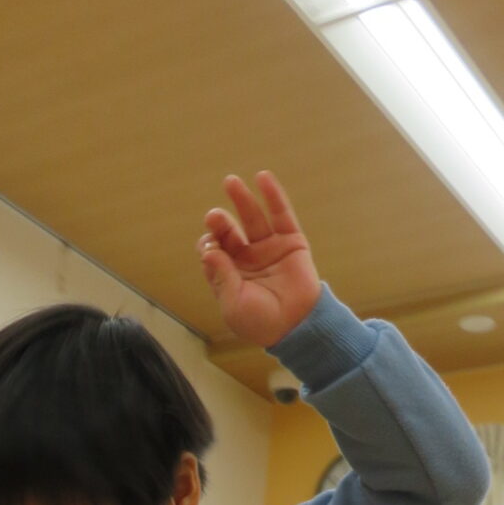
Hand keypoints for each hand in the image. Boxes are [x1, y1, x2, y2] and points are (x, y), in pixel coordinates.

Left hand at [198, 172, 320, 347]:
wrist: (296, 326)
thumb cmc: (260, 322)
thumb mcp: (234, 304)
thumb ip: (221, 276)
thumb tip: (208, 250)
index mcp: (230, 275)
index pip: (214, 251)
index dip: (209, 245)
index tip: (210, 246)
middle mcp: (247, 259)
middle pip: (230, 232)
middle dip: (220, 223)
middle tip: (214, 217)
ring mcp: (269, 248)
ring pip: (253, 218)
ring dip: (241, 199)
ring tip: (230, 182)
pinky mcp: (291, 241)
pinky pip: (281, 215)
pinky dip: (273, 196)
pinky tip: (263, 179)